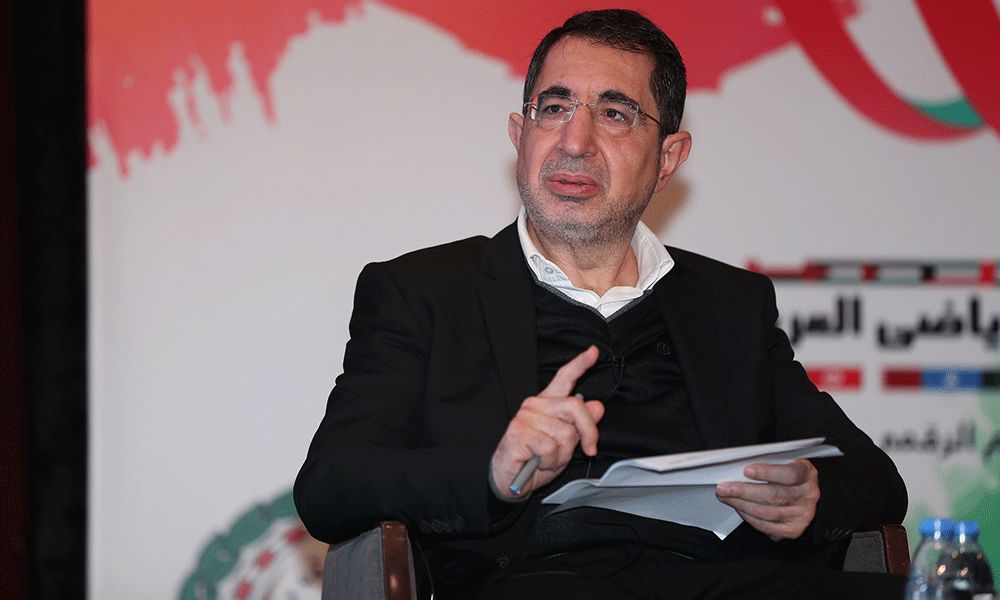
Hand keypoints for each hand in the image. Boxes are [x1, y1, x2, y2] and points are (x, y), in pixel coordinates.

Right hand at [490, 346, 604, 500]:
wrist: (509, 479)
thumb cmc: (535, 460)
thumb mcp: (566, 444)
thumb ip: (580, 425)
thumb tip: (597, 406)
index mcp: (548, 403)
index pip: (565, 378)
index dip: (580, 364)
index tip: (593, 352)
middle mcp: (536, 405)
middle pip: (576, 407)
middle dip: (589, 432)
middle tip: (588, 449)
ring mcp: (526, 416)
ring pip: (566, 433)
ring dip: (563, 454)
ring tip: (547, 458)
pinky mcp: (519, 431)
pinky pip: (550, 447)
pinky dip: (550, 461)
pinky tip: (537, 462)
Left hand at [715, 459, 819, 540]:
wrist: (805, 497)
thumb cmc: (790, 476)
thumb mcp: (786, 463)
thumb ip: (769, 463)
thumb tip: (738, 466)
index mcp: (806, 474)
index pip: (789, 474)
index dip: (767, 472)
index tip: (746, 470)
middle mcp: (807, 496)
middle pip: (773, 496)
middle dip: (743, 491)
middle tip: (724, 488)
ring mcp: (801, 515)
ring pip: (766, 512)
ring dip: (741, 505)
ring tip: (726, 497)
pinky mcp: (792, 530)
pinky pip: (766, 526)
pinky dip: (748, 517)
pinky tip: (739, 508)